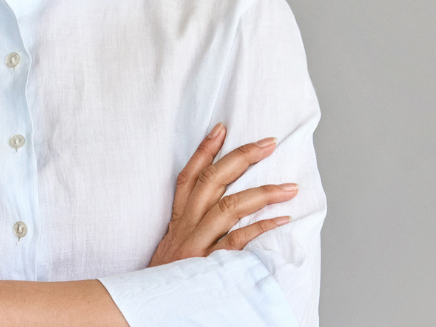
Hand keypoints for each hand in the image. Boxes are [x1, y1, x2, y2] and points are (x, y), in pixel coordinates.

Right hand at [147, 122, 297, 266]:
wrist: (146, 310)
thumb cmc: (165, 280)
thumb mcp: (171, 249)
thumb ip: (190, 230)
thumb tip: (213, 213)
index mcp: (177, 221)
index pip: (188, 176)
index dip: (204, 150)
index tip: (222, 128)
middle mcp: (186, 227)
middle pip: (212, 181)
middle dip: (241, 157)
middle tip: (268, 143)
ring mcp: (197, 244)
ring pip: (229, 206)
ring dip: (262, 192)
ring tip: (289, 186)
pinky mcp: (208, 264)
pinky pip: (238, 241)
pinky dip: (262, 227)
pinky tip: (282, 219)